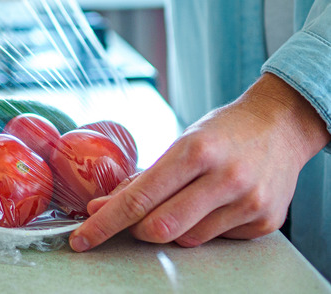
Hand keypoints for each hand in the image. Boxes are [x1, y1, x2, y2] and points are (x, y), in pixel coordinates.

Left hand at [69, 72, 329, 251]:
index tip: (82, 237)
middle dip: (134, 229)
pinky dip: (202, 228)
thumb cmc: (224, 132)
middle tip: (128, 219)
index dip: (105, 222)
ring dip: (171, 227)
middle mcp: (225, 178)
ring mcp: (247, 202)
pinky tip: (213, 204)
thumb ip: (146, 177)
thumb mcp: (183, 141)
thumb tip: (104, 205)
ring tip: (184, 199)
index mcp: (196, 151)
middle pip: (159, 227)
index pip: (138, 198)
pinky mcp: (263, 221)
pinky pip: (214, 240)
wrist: (282, 125)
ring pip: (185, 239)